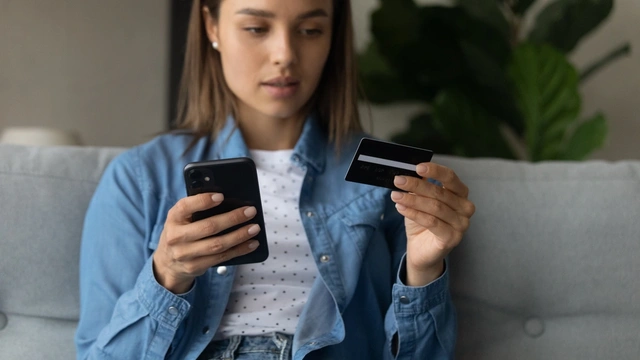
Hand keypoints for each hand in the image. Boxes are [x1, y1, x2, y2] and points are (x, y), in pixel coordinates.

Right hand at [152, 193, 260, 293]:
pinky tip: (252, 243)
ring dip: (239, 236)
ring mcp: (185, 254)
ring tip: (255, 228)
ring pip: (217, 245)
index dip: (203, 201)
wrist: (167, 262)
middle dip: (232, 218)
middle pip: (208, 227)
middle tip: (250, 211)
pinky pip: (221, 258)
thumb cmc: (182, 232)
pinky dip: (239, 250)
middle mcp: (176, 236)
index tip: (221, 196)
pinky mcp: (195, 266)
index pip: (186, 206)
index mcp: (173, 218)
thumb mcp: (182, 218)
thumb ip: (197, 209)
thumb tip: (229, 200)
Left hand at [391, 163, 474, 285]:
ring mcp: (461, 224)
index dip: (435, 171)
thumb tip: (411, 170)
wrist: (421, 250)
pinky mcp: (452, 238)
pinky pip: (431, 222)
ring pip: (434, 207)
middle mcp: (465, 207)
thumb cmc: (422, 221)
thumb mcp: (420, 199)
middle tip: (398, 180)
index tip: (417, 167)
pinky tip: (400, 208)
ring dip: (412, 200)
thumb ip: (421, 185)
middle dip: (416, 185)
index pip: (451, 177)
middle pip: (439, 192)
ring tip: (395, 195)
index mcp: (460, 194)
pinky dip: (413, 213)